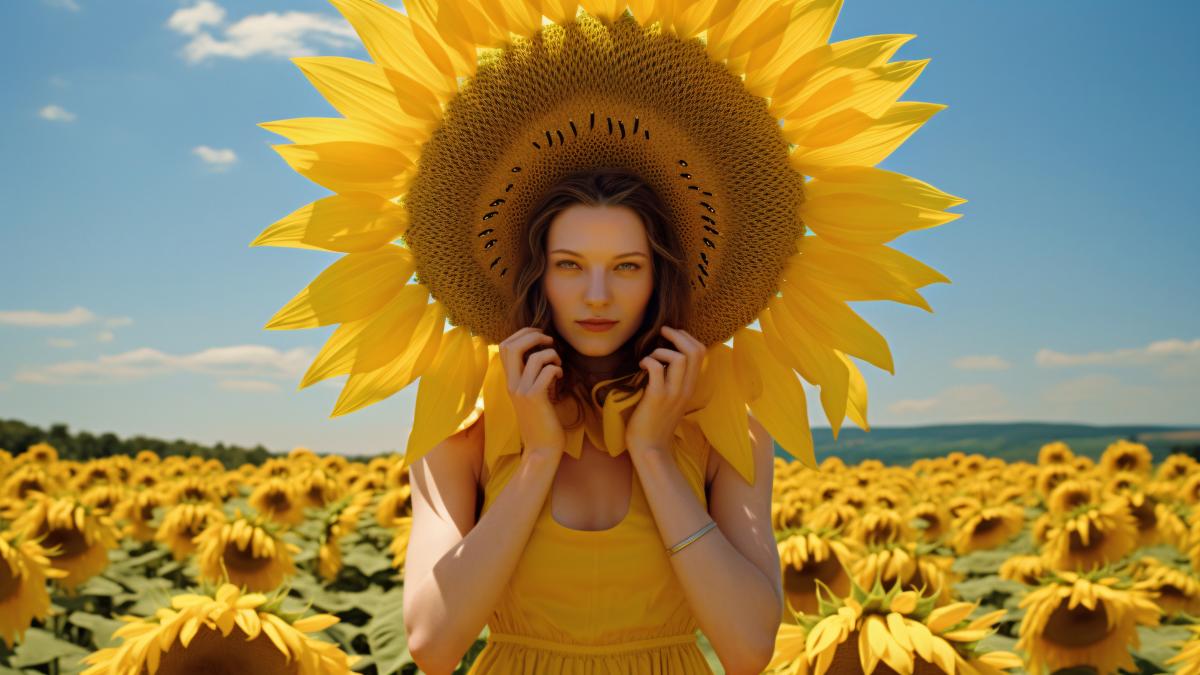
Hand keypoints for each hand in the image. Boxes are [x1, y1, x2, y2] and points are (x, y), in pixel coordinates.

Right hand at [499, 327, 565, 458]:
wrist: (541, 449)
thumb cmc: (541, 422)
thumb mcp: (532, 395)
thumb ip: (532, 377)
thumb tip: (542, 355)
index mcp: (510, 381)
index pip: (505, 346)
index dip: (522, 334)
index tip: (539, 337)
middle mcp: (512, 384)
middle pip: (511, 346)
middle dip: (532, 335)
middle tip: (549, 341)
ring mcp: (521, 391)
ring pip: (534, 358)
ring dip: (551, 354)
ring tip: (558, 364)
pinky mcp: (535, 399)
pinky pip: (547, 371)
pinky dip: (557, 369)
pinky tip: (560, 378)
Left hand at [625, 326, 705, 453]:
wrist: (650, 447)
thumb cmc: (655, 422)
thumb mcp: (672, 399)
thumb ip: (674, 380)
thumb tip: (664, 358)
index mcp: (690, 387)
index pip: (701, 352)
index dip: (687, 338)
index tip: (672, 335)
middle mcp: (686, 388)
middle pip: (694, 350)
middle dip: (678, 335)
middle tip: (663, 333)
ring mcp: (673, 393)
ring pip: (679, 357)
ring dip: (661, 350)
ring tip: (650, 358)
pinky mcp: (657, 398)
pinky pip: (656, 369)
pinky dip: (648, 361)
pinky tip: (641, 367)